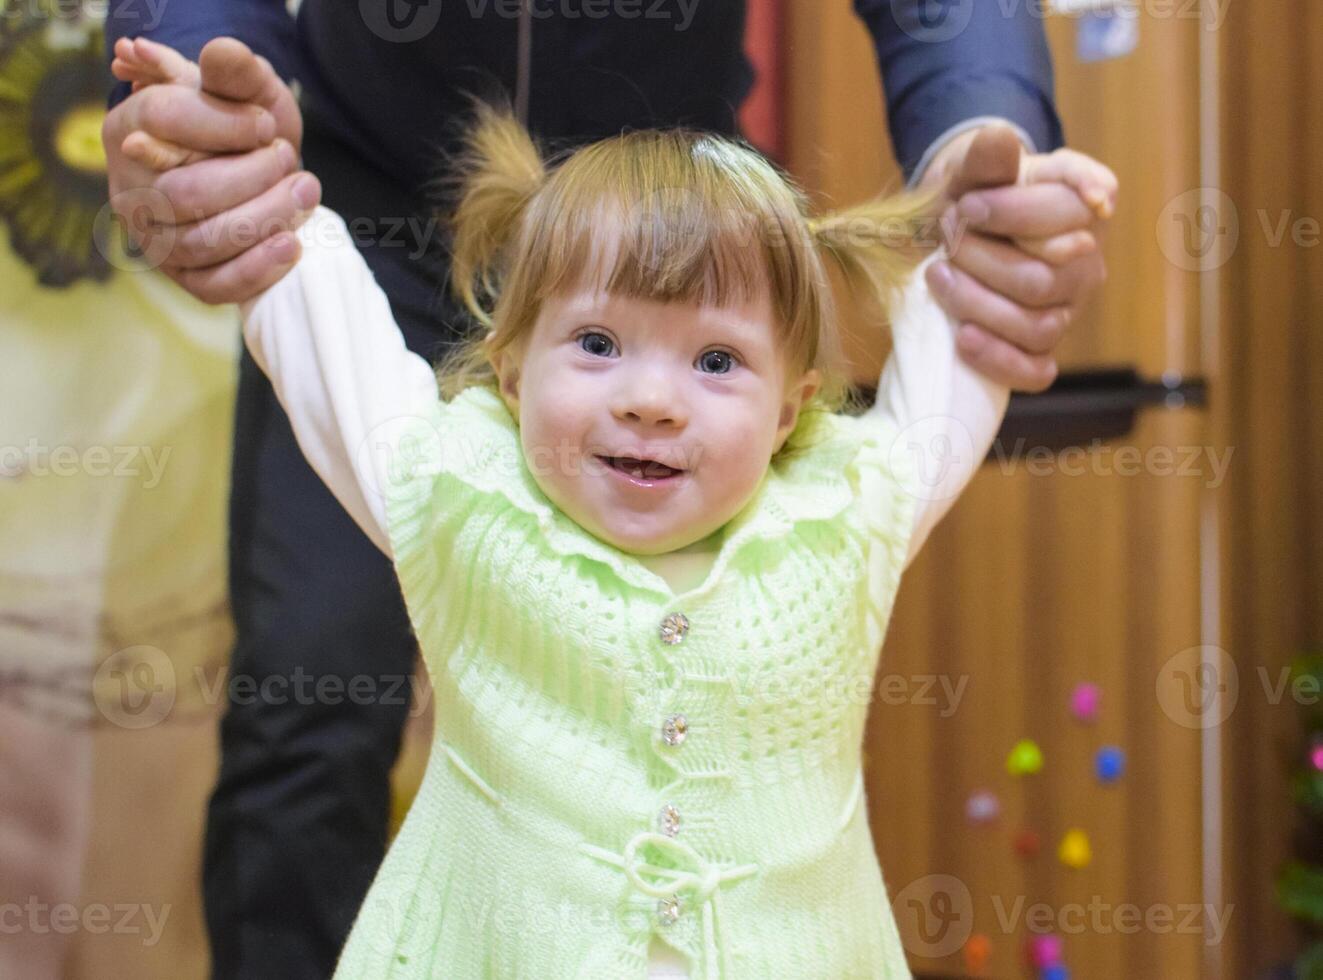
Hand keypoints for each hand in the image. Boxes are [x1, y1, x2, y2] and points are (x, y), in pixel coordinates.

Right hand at [102, 36, 319, 303]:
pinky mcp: (185, 279)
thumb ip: (235, 72)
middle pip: (186, 193)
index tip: (266, 124)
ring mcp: (155, 240)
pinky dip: (258, 268)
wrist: (260, 177)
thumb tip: (223, 55)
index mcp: (130, 128)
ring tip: (305, 191)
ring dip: (265, 217)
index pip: (164, 120)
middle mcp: (131, 190)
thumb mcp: (246, 91)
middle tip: (288, 157)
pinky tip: (292, 244)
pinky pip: (215, 286)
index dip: (223, 124)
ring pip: (204, 241)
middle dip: (250, 177)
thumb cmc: (247, 130)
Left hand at [919, 125, 1117, 391]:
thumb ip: (985, 159)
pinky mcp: (1044, 348)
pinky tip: (963, 339)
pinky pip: (1038, 372)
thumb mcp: (973, 171)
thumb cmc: (971, 197)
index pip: (1068, 214)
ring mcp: (1067, 308)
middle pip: (1043, 279)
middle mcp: (1086, 260)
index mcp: (1083, 207)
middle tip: (946, 241)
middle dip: (982, 261)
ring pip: (1037, 326)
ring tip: (937, 277)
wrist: (954, 232)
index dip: (1011, 213)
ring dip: (976, 305)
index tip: (964, 205)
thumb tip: (1000, 139)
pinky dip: (1000, 360)